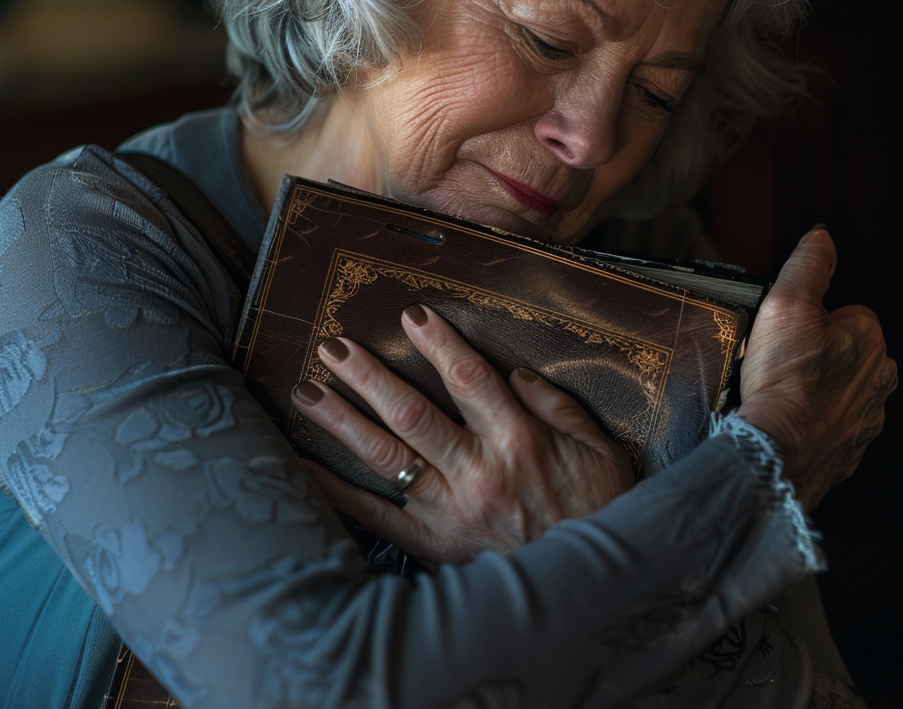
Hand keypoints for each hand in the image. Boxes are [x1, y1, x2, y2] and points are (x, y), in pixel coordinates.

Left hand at [291, 304, 633, 564]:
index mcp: (518, 440)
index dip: (438, 343)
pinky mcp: (433, 544)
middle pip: (411, 413)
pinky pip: (377, 517)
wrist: (590, 587)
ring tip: (307, 392)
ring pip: (387, 457)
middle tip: (333, 347)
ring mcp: (450, 510)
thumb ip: (556, 406)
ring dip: (344, 422)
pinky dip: (338, 492)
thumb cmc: (597, 509)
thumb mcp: (597, 449)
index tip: (411, 315)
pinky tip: (304, 469)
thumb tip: (515, 375)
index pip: (470, 378)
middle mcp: (477, 471)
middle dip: (368, 376)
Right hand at [738, 227, 896, 510]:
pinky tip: (787, 419)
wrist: (780, 448)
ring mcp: (866, 418)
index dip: (813, 318)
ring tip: (780, 390)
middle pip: (847, 353)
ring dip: (817, 389)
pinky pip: (832, 426)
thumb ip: (808, 265)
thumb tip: (821, 235)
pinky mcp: (848, 449)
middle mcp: (878, 380)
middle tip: (780, 359)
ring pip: (842, 391)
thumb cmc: (786, 378)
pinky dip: (813, 422)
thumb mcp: (787, 303)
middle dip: (819, 354)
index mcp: (870, 340)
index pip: (848, 314)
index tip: (787, 330)